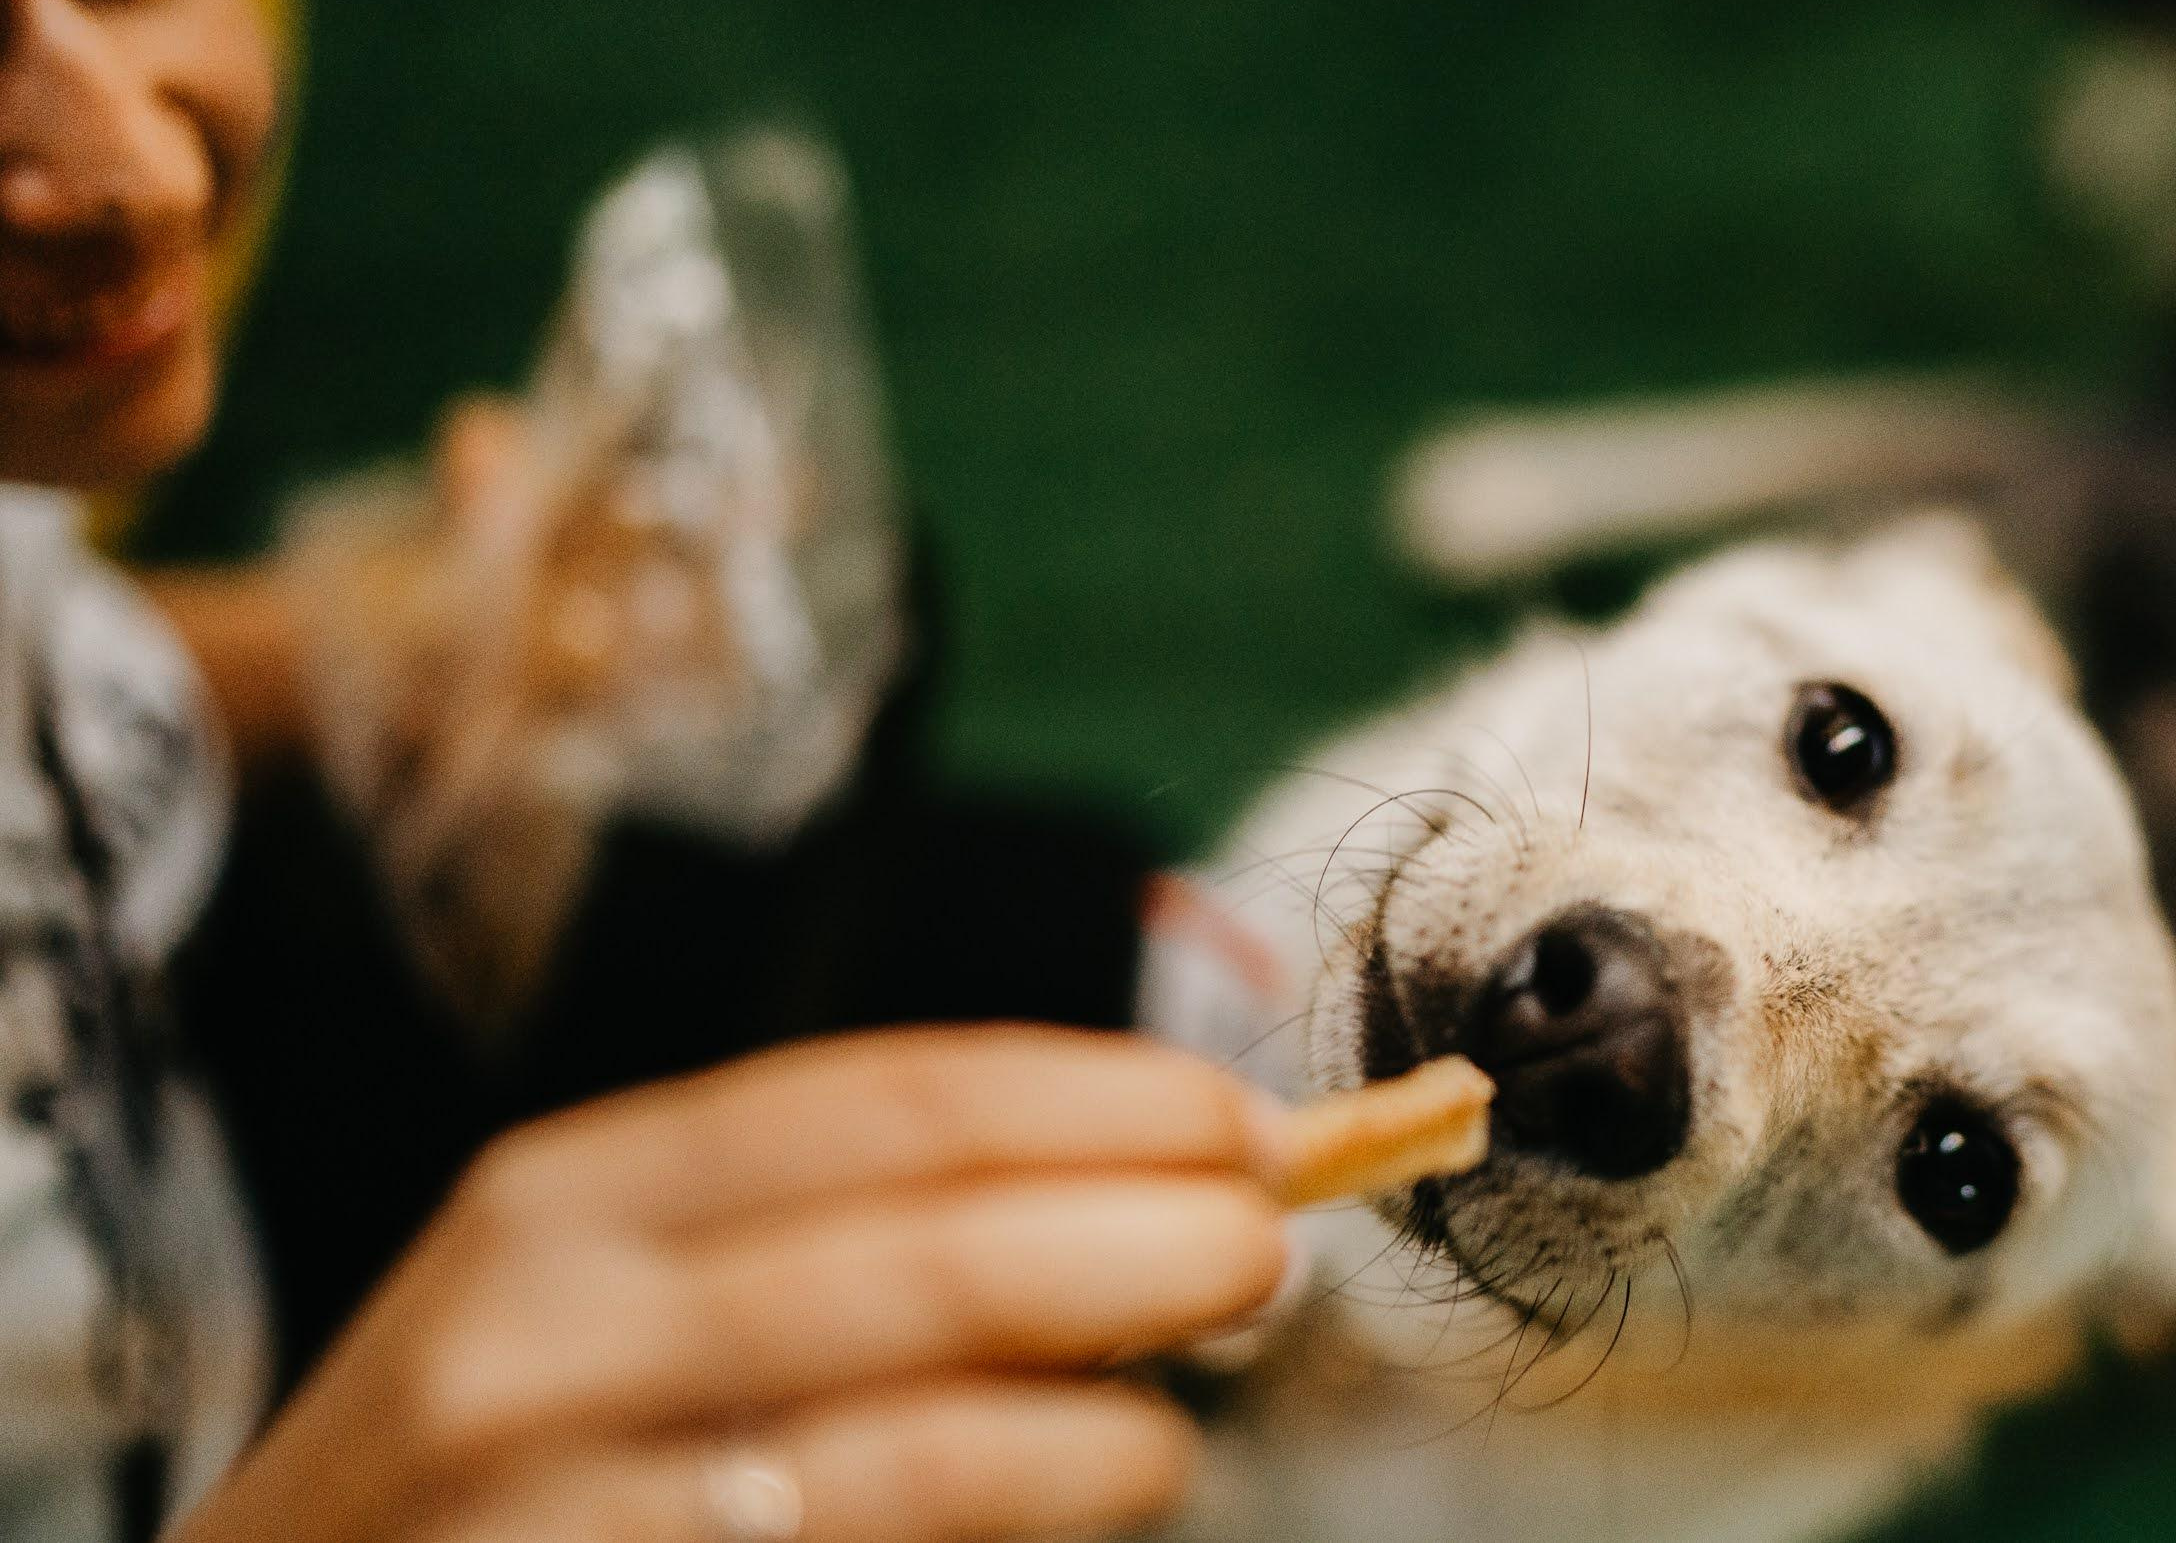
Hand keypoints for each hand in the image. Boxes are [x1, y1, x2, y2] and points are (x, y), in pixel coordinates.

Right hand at [176, 1025, 1291, 1542]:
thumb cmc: (476, 1475)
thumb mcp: (591, 1304)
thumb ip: (814, 1244)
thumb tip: (1113, 1205)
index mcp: (567, 1197)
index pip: (886, 1101)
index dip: (1097, 1100)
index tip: (1243, 1119)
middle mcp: (546, 1328)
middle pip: (925, 1248)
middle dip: (1143, 1233)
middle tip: (1272, 1240)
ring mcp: (552, 1505)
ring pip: (914, 1441)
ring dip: (1110, 1417)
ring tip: (1195, 1405)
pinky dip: (1027, 1508)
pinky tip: (1111, 1476)